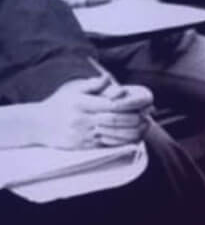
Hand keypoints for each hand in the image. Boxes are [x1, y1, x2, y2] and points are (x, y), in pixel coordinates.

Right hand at [27, 76, 153, 148]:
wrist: (37, 125)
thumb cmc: (59, 104)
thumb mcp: (73, 89)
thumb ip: (93, 84)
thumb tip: (109, 78)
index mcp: (82, 104)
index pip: (111, 105)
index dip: (129, 106)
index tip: (142, 104)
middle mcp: (82, 120)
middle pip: (115, 120)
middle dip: (135, 119)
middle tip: (148, 116)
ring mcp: (82, 135)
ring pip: (113, 135)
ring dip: (133, 132)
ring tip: (145, 127)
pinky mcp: (83, 146)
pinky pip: (106, 145)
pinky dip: (122, 142)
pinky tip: (133, 138)